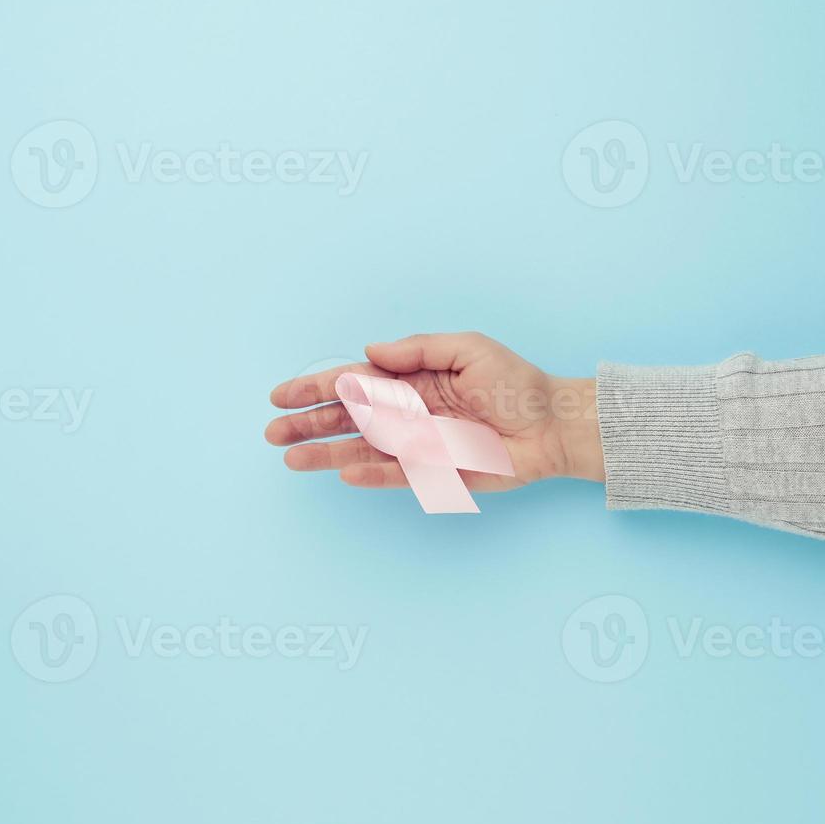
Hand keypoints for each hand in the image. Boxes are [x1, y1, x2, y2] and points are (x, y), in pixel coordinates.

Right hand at [265, 332, 604, 493]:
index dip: (315, 387)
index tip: (281, 395)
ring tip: (290, 458)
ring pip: (361, 450)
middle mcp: (406, 413)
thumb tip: (370, 352)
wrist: (552, 424)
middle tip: (272, 431)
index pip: (352, 382)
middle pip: (346, 419)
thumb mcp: (467, 349)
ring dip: (325, 454)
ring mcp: (417, 444)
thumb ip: (417, 350)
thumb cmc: (514, 383)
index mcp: (409, 380)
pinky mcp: (436, 472)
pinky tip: (343, 472)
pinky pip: (396, 474)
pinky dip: (370, 474)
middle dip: (308, 424)